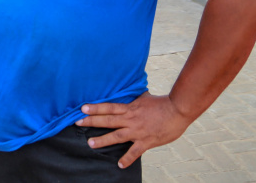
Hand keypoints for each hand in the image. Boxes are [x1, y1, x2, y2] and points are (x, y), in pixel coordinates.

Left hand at [75, 92, 191, 168]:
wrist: (177, 110)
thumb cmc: (162, 104)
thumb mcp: (144, 98)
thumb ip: (134, 98)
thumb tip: (129, 91)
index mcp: (130, 109)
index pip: (109, 107)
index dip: (95, 108)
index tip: (82, 108)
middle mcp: (131, 120)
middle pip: (108, 120)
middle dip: (92, 121)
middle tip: (77, 123)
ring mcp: (137, 131)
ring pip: (117, 136)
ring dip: (103, 140)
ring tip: (91, 143)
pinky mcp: (146, 141)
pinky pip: (135, 152)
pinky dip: (127, 159)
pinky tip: (120, 165)